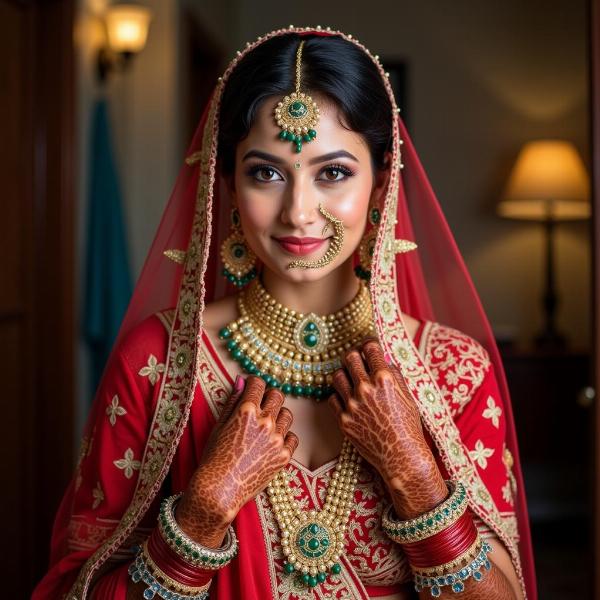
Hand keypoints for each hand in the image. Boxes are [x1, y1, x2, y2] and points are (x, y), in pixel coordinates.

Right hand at [177, 375, 298, 542]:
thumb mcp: (219, 425)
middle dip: (268, 397)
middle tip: (260, 406)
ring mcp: (277, 439)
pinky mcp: (284, 456)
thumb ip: (233, 400)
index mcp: (246, 411)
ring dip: (278, 415)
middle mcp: (265, 422)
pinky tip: (272, 442)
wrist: (219, 491)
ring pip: (287, 414)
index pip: (258, 384)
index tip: (252, 388)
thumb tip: (242, 380)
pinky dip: (284, 436)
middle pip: (277, 395)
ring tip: (265, 426)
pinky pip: (293, 437)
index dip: (254, 383)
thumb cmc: (213, 458)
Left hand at [328, 338, 446, 518]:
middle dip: (354, 356)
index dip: (369, 345)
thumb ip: (393, 376)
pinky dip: (339, 397)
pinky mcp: (343, 420)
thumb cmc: (408, 427)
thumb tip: (383, 361)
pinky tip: (348, 400)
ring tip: (351, 381)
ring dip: (344, 375)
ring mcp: (352, 405)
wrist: (401, 457)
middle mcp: (366, 389)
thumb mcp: (407, 396)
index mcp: (384, 380)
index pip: (369, 348)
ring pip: (337, 376)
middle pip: (349, 358)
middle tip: (357, 361)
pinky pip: (333, 399)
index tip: (368, 347)